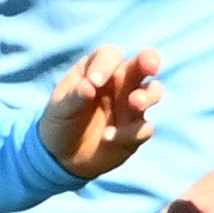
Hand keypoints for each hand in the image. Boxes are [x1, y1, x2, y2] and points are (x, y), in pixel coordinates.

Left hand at [37, 45, 160, 182]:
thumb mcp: (60, 109)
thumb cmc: (60, 122)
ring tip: (134, 103)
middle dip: (150, 60)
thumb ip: (74, 96)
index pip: (110, 55)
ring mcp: (131, 107)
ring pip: (153, 91)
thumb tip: (90, 85)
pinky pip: (144, 128)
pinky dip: (131, 133)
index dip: (106, 65)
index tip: (94, 83)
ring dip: (148, 96)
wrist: (63, 157)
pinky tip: (108, 138)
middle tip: (151, 66)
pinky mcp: (136, 131)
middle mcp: (120, 83)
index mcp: (98, 69)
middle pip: (142, 63)